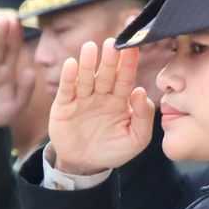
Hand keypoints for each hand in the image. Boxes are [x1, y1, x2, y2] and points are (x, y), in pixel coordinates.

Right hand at [48, 40, 154, 175]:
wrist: (84, 165)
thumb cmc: (113, 151)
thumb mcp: (136, 139)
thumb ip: (144, 117)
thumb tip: (140, 91)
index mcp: (120, 100)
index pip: (126, 78)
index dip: (129, 63)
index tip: (133, 48)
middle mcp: (101, 95)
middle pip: (106, 74)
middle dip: (109, 59)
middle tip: (113, 43)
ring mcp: (82, 99)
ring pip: (86, 78)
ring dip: (88, 63)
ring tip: (90, 47)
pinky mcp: (64, 105)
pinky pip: (67, 89)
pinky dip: (68, 77)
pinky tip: (71, 64)